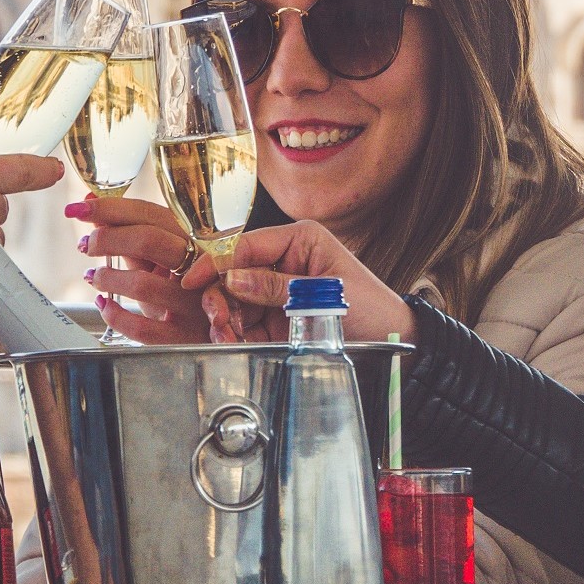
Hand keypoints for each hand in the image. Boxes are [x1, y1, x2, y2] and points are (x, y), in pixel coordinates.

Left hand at [66, 193, 210, 343]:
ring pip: (143, 283)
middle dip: (107, 239)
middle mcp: (198, 267)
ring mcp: (194, 304)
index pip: (149, 214)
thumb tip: (89, 203)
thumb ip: (127, 233)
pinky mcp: (184, 337)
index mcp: (192, 240)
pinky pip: (143, 327)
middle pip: (149, 240)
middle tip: (85, 245)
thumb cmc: (180, 289)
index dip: (110, 208)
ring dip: (108, 278)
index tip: (79, 208)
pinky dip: (115, 315)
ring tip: (94, 277)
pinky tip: (105, 306)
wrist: (216, 330)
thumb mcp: (159, 258)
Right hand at [182, 220, 415, 344]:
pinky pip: (245, 323)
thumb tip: (233, 279)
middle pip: (233, 274)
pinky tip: (232, 342)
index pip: (245, 245)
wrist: (392, 343)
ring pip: (234, 301)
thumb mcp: (323, 293)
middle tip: (217, 319)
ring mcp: (278, 292)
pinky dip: (234, 334)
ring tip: (226, 336)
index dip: (215, 261)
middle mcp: (283, 262)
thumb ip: (276, 286)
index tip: (191, 279)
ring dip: (224, 319)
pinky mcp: (277, 319)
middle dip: (219, 296)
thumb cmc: (370, 308)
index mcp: (298, 241)